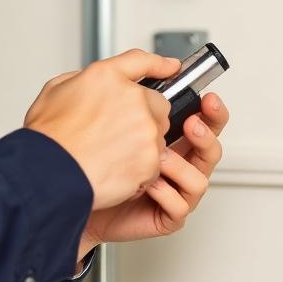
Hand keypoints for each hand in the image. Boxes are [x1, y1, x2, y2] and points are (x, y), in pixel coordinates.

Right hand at [24, 50, 181, 209]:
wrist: (50, 174)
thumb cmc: (49, 138)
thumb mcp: (54, 91)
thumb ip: (82, 80)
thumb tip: (93, 84)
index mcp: (107, 77)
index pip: (141, 61)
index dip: (159, 64)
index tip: (169, 67)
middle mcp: (131, 98)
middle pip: (157, 104)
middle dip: (143, 116)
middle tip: (115, 132)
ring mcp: (145, 129)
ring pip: (157, 136)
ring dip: (141, 144)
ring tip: (109, 154)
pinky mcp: (151, 159)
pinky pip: (155, 163)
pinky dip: (140, 168)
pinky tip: (114, 168)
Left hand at [77, 91, 227, 253]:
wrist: (72, 194)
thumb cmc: (90, 157)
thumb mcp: (109, 111)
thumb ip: (134, 88)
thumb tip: (159, 65)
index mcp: (167, 138)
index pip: (200, 121)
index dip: (209, 110)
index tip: (207, 97)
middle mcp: (176, 164)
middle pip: (209, 148)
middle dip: (207, 133)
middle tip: (192, 123)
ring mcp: (174, 190)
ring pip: (199, 178)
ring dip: (179, 165)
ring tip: (157, 157)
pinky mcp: (166, 216)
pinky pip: (180, 204)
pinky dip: (165, 192)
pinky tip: (148, 184)